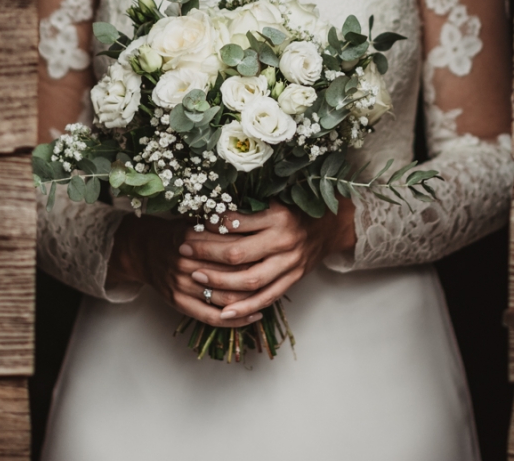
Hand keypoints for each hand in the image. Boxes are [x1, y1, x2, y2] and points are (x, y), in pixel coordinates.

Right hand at [106, 213, 264, 328]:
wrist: (144, 251)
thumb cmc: (177, 233)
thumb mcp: (195, 220)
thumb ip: (220, 222)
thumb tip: (257, 217)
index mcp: (190, 237)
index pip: (230, 247)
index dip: (254, 251)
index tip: (273, 250)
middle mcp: (186, 262)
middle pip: (230, 274)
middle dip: (257, 275)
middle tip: (279, 273)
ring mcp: (182, 285)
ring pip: (224, 298)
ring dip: (251, 300)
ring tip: (272, 294)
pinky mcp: (180, 303)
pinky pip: (212, 317)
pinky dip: (236, 319)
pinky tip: (254, 315)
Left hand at [179, 200, 355, 320]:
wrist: (329, 226)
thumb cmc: (294, 211)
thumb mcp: (273, 201)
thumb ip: (246, 209)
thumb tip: (207, 212)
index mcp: (277, 216)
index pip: (235, 224)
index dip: (210, 227)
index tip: (189, 227)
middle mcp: (283, 240)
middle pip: (238, 253)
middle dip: (207, 254)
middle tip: (184, 251)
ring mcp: (289, 263)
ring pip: (250, 280)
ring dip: (220, 282)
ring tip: (197, 279)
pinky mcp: (293, 279)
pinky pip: (266, 297)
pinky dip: (245, 307)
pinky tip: (224, 312)